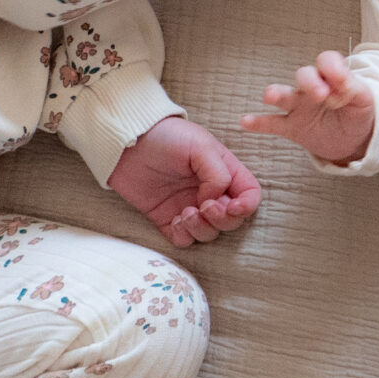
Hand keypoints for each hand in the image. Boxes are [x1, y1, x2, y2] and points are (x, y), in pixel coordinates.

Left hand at [107, 116, 262, 246]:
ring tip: (184, 213)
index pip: (250, 195)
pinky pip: (185, 240)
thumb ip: (218, 174)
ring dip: (202, 229)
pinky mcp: (167, 219)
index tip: (232, 206)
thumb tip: (215, 200)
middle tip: (204, 206)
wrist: (127, 144)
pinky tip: (173, 221)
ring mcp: (190, 207)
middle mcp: (211, 192)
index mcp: (225, 172)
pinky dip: (184, 236)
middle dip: (222, 220)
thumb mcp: (200, 146)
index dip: (247, 206)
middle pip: (233, 220)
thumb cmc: (167, 137)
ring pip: (210, 233)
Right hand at [241, 51, 375, 166]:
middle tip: (321, 95)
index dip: (334, 69)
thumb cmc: (358, 113)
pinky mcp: (291, 127)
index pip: (327, 61)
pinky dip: (259, 122)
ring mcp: (299, 107)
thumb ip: (355, 88)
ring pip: (285, 95)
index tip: (343, 84)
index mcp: (331, 77)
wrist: (353, 140)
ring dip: (276, 93)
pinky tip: (246, 121)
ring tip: (269, 95)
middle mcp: (312, 87)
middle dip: (310, 82)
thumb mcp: (364, 99)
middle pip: (305, 75)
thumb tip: (342, 83)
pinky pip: (272, 123)